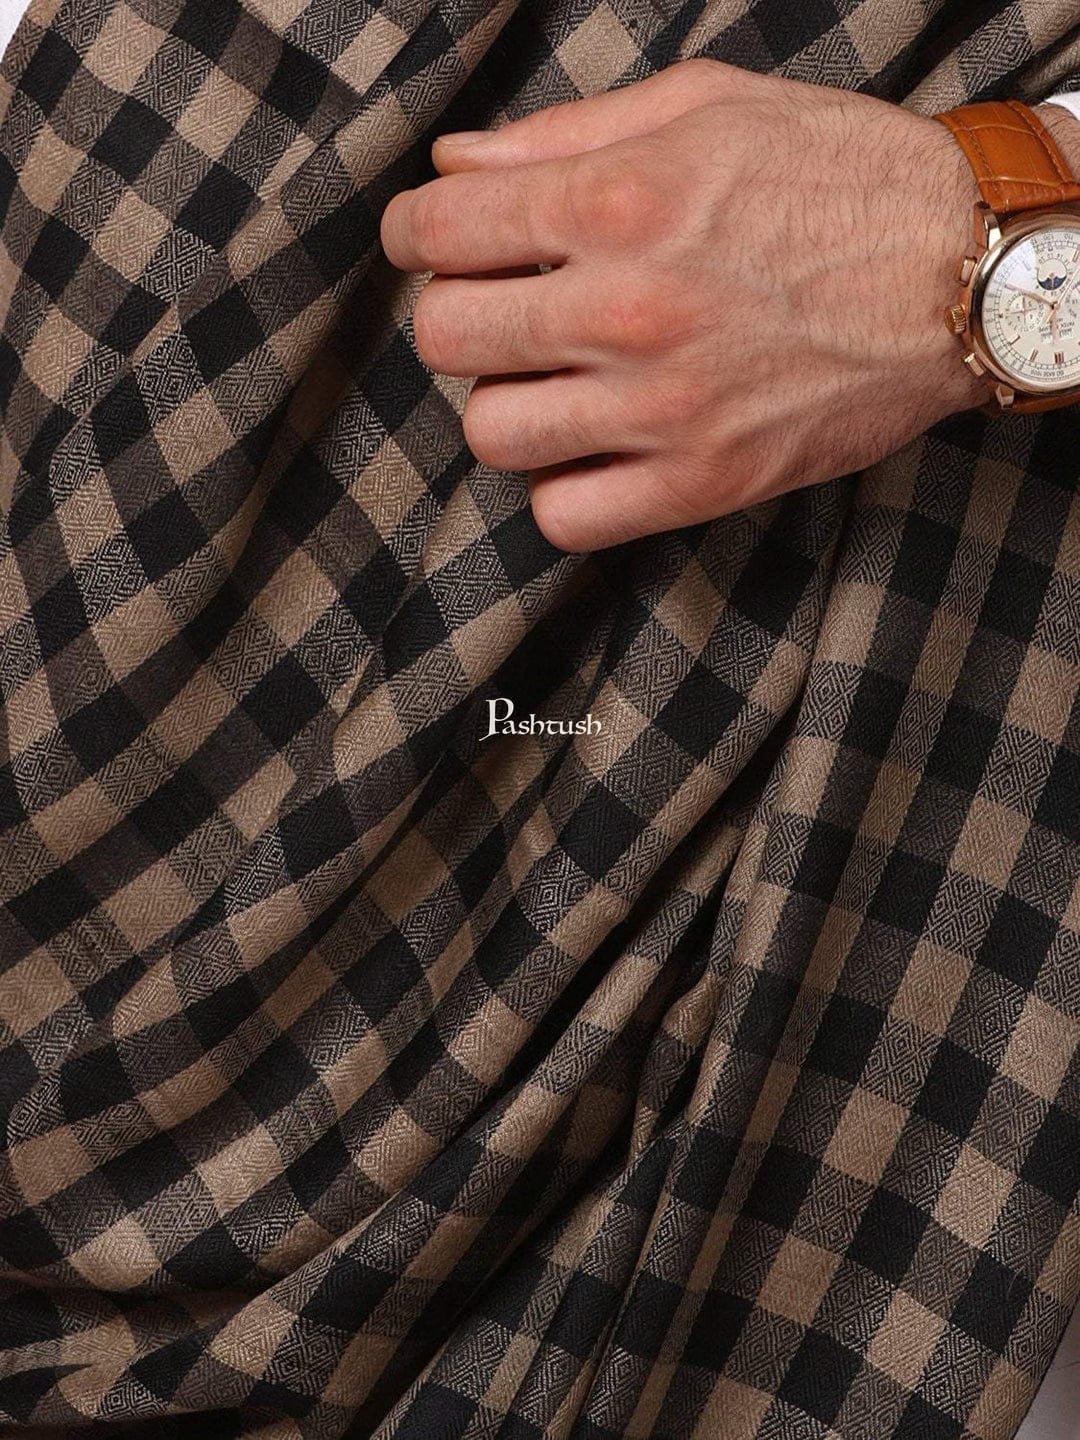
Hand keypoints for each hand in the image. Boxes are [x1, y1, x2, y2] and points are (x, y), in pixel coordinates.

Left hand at [380, 59, 986, 552]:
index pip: (438, 231)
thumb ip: (563, 136)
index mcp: (620, 201)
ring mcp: (662, 408)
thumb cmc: (839, 177)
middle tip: (508, 307)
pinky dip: (563, 488)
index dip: (420, 233)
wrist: (960, 273)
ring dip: (508, 403)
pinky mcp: (702, 482)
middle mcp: (628, 308)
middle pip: (446, 338)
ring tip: (556, 379)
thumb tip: (454, 165)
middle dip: (461, 315)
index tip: (439, 241)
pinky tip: (594, 447)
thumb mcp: (705, 108)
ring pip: (491, 434)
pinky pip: (565, 518)